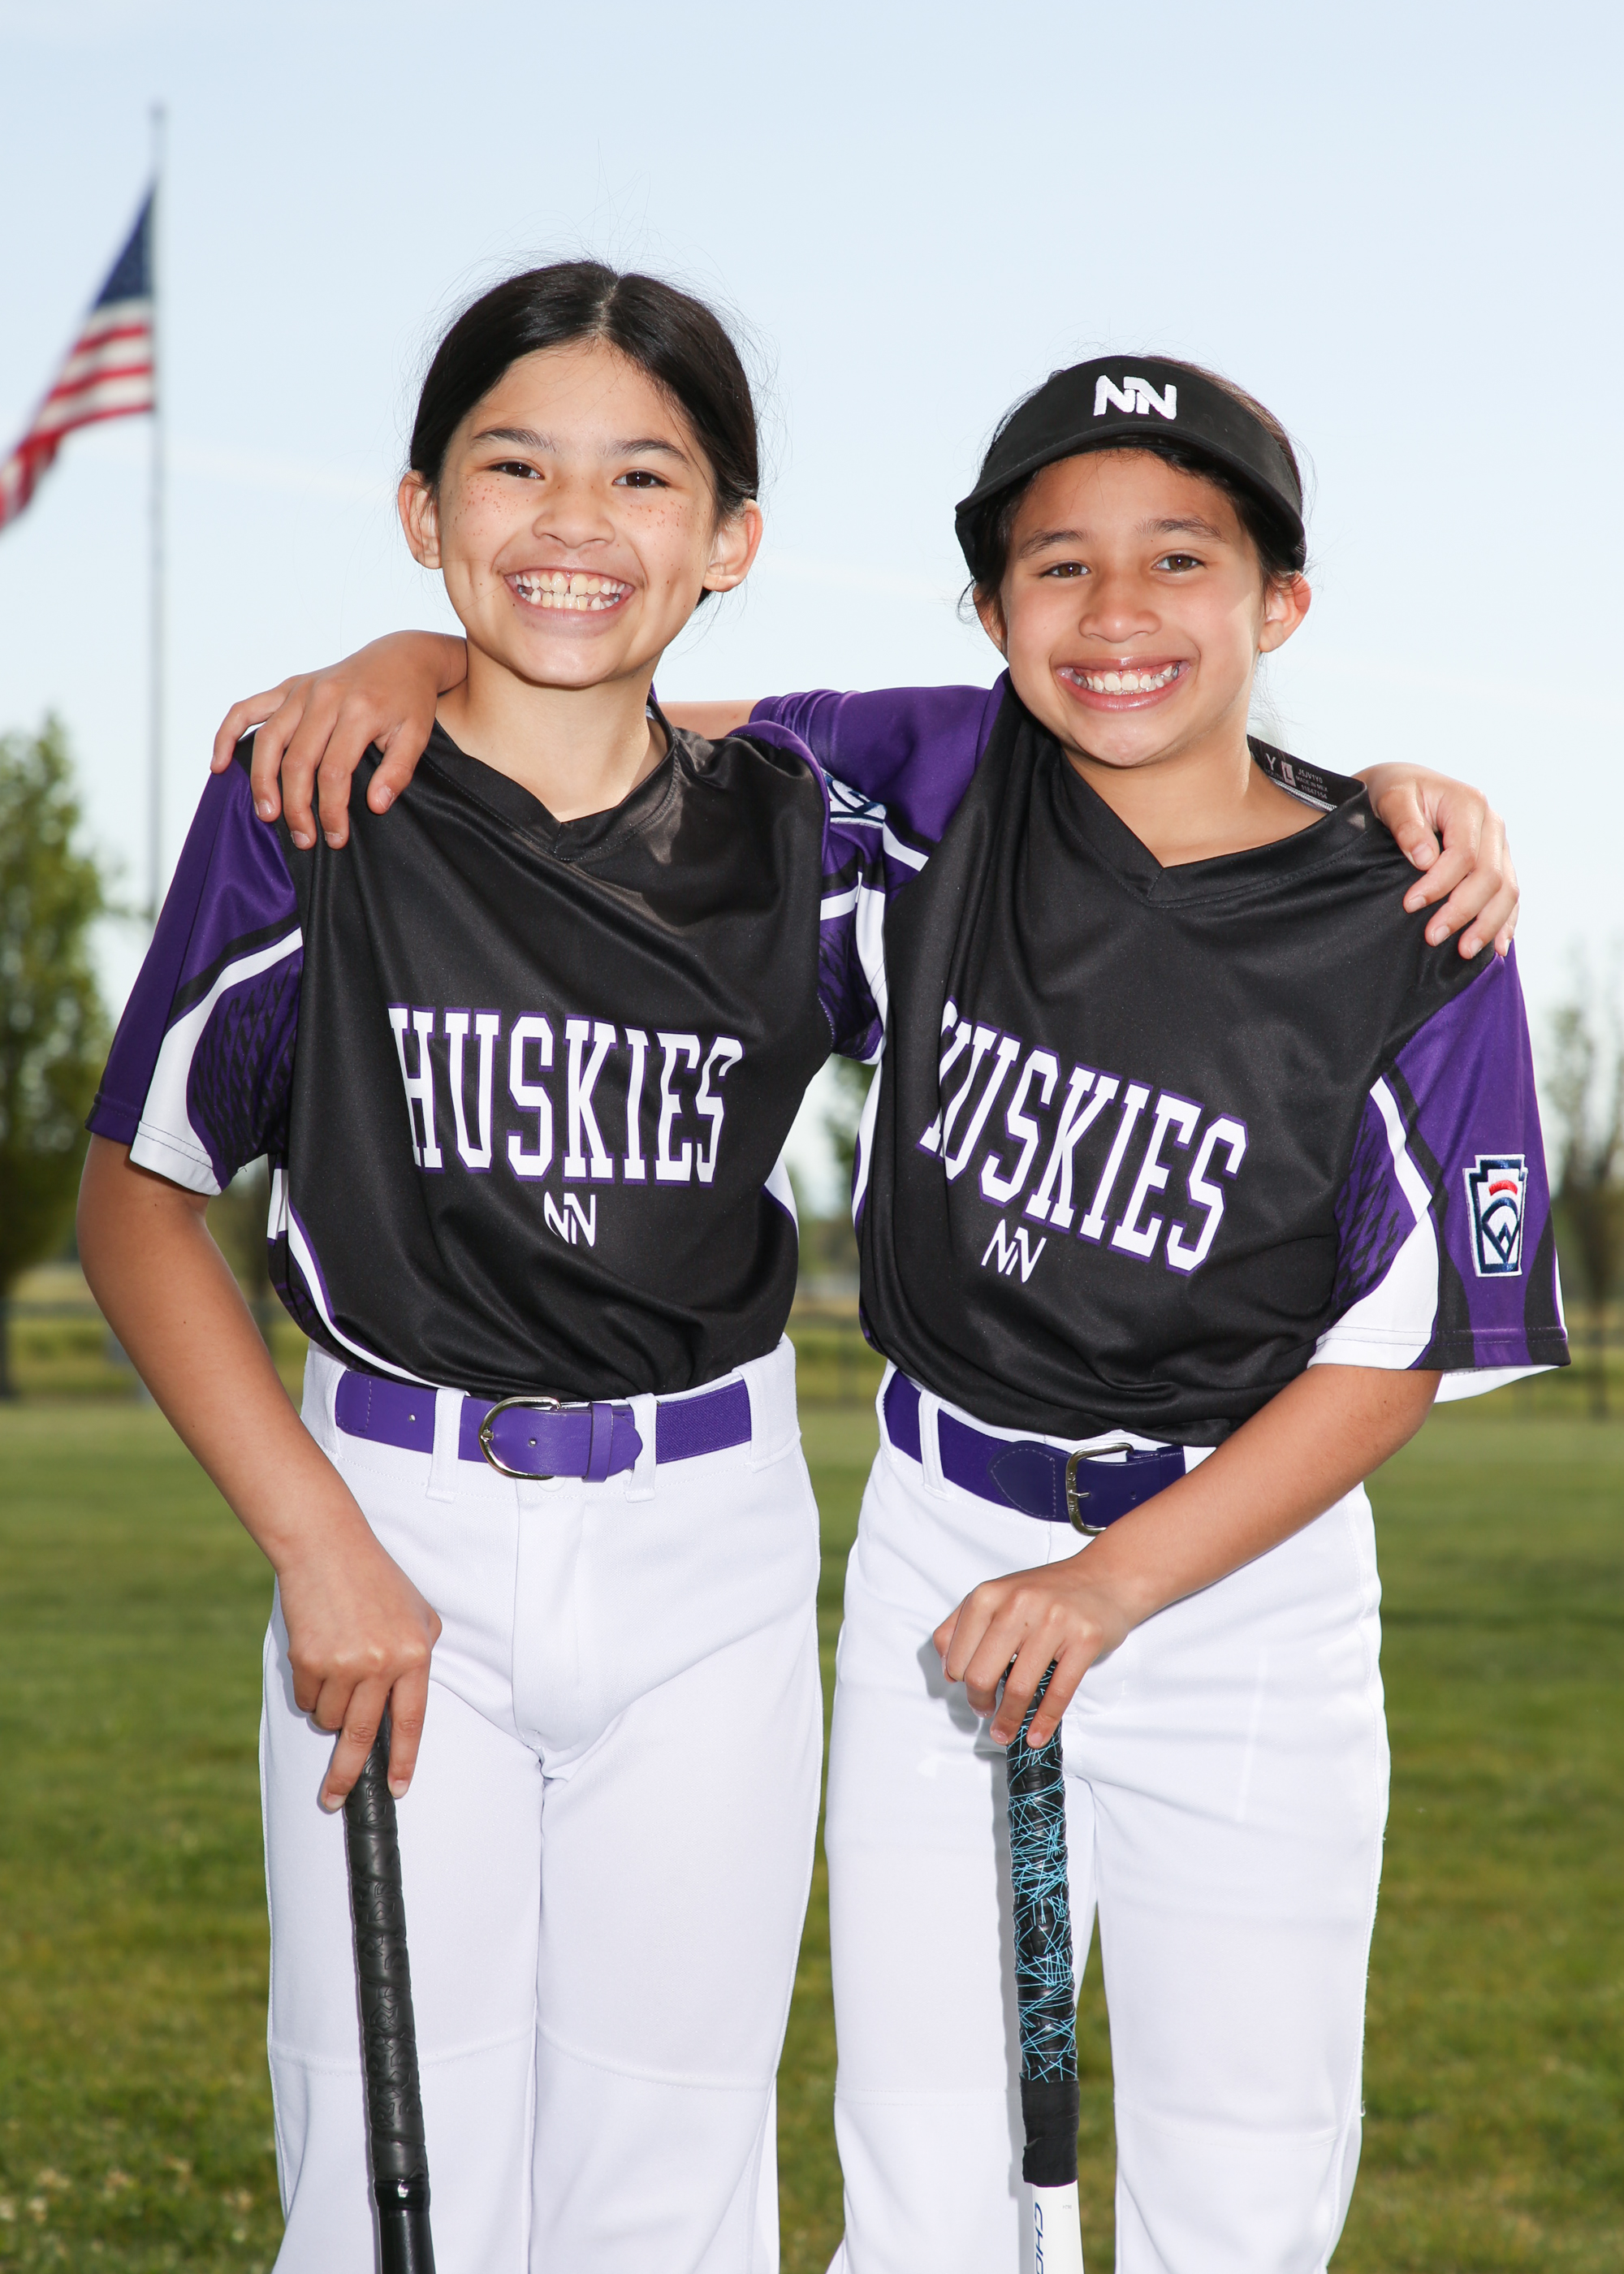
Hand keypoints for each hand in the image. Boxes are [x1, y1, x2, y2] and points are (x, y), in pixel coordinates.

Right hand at [209, 631, 466, 849]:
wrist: (401, 656)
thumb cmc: (410, 701)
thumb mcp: (417, 736)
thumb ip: (398, 772)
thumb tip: (375, 805)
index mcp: (359, 711)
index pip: (335, 772)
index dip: (331, 810)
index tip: (335, 837)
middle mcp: (324, 697)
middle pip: (298, 761)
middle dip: (297, 806)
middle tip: (303, 839)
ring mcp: (302, 690)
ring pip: (269, 740)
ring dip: (262, 781)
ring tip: (266, 815)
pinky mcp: (289, 686)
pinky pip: (248, 709)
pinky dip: (228, 735)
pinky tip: (220, 765)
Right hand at [276, 1522, 442, 1808]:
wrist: (328, 1548)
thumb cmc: (377, 1580)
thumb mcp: (418, 1615)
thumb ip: (418, 1659)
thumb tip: (405, 1707)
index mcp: (414, 1655)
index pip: (409, 1723)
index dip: (403, 1761)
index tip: (396, 1789)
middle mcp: (381, 1665)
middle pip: (361, 1737)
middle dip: (346, 1776)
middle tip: (333, 1800)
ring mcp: (343, 1664)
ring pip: (330, 1718)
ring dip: (329, 1710)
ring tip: (337, 1670)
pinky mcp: (308, 1660)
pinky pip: (307, 1700)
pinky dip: (310, 1691)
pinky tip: (319, 1656)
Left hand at [933, 1550, 1141, 1749]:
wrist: (1106, 1577)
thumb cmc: (1049, 1591)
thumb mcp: (1000, 1593)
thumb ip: (967, 1623)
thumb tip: (947, 1670)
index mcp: (990, 1595)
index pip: (955, 1652)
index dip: (957, 1679)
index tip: (965, 1690)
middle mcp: (1018, 1605)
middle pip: (981, 1674)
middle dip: (979, 1702)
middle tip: (984, 1712)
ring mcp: (1054, 1622)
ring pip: (1018, 1687)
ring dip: (1008, 1720)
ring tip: (1004, 1732)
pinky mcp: (1084, 1640)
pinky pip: (1058, 1692)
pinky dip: (1044, 1721)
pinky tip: (1036, 1735)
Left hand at [1362, 765, 1518, 957]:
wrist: (1404, 787)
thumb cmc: (1394, 791)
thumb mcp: (1391, 797)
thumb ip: (1406, 824)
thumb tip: (1424, 858)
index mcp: (1469, 804)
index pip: (1464, 855)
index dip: (1439, 884)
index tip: (1410, 904)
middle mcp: (1492, 824)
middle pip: (1490, 877)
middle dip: (1462, 911)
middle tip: (1432, 937)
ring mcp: (1499, 845)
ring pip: (1507, 890)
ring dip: (1488, 925)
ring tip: (1465, 952)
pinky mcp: (1498, 862)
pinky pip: (1509, 895)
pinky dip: (1505, 922)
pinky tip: (1498, 948)